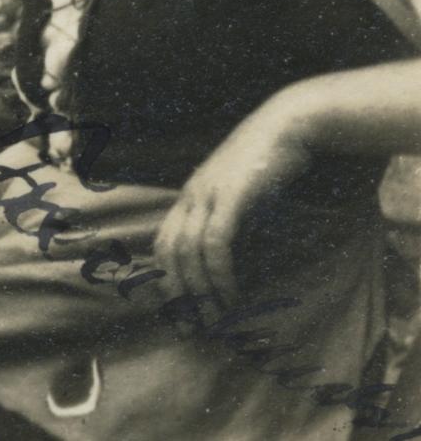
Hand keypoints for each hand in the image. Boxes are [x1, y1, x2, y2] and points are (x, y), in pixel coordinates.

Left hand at [152, 98, 311, 315]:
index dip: (167, 279)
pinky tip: (231, 293)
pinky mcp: (232, 196)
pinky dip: (220, 273)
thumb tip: (227, 259)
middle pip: (171, 251)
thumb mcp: (238, 191)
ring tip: (216, 318)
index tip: (179, 311)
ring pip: (191, 252)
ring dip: (202, 291)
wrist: (286, 124)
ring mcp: (210, 193)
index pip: (163, 242)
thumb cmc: (268, 160)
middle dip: (178, 294)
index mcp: (190, 193)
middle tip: (192, 326)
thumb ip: (227, 218)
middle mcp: (193, 194)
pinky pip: (217, 243)